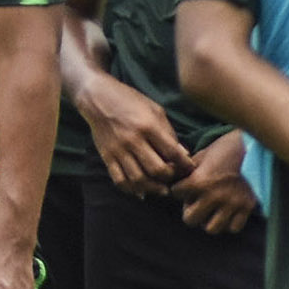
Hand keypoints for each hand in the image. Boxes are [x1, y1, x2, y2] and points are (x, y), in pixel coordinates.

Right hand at [81, 75, 192, 195]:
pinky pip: (119, 179)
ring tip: (161, 188)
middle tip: (174, 177)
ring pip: (138, 179)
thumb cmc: (130, 101)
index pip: (172, 152)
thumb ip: (169, 133)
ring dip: (152, 188)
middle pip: (156, 169)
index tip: (189, 168)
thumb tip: (183, 154)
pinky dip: (131, 189)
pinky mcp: (107, 156)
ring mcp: (118, 150)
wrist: (98, 98)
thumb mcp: (155, 110)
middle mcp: (133, 140)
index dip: (184, 164)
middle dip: (169, 177)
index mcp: (149, 126)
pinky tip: (140, 190)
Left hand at [173, 132, 257, 235]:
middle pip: (189, 220)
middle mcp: (213, 196)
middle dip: (191, 212)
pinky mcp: (247, 207)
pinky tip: (228, 212)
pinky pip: (233, 228)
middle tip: (197, 203)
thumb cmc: (226, 148)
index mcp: (198, 181)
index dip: (179, 189)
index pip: (175, 193)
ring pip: (211, 229)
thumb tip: (172, 176)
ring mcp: (231, 204)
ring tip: (212, 211)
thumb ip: (187, 169)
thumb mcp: (202, 154)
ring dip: (209, 221)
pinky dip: (229, 223)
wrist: (255, 146)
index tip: (185, 185)